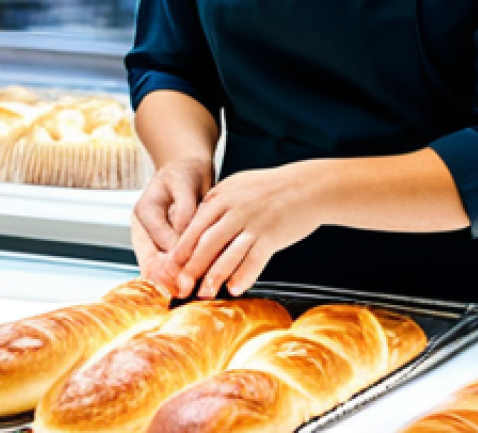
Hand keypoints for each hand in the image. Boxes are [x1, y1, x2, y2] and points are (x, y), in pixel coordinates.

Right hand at [131, 157, 213, 294]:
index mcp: (144, 211)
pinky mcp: (164, 247)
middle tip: (187, 289)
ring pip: (156, 270)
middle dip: (168, 279)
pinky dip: (179, 276)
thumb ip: (184, 210)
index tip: (187, 272)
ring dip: (173, 282)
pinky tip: (194, 284)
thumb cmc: (185, 172)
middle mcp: (144, 229)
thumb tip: (185, 236)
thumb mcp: (185, 183)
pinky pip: (168, 267)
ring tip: (190, 292)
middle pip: (149, 262)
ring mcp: (153, 240)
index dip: (173, 258)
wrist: (187, 169)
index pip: (157, 241)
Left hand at [165, 163, 322, 298]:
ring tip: (204, 292)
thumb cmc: (272, 188)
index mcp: (223, 195)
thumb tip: (196, 227)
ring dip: (214, 276)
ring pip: (228, 254)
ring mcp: (254, 222)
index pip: (195, 225)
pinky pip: (254, 260)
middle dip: (191, 267)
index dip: (181, 249)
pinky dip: (243, 276)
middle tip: (181, 285)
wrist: (307, 186)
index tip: (170, 267)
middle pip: (206, 242)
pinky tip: (234, 288)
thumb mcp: (238, 186)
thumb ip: (217, 204)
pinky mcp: (272, 236)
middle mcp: (236, 209)